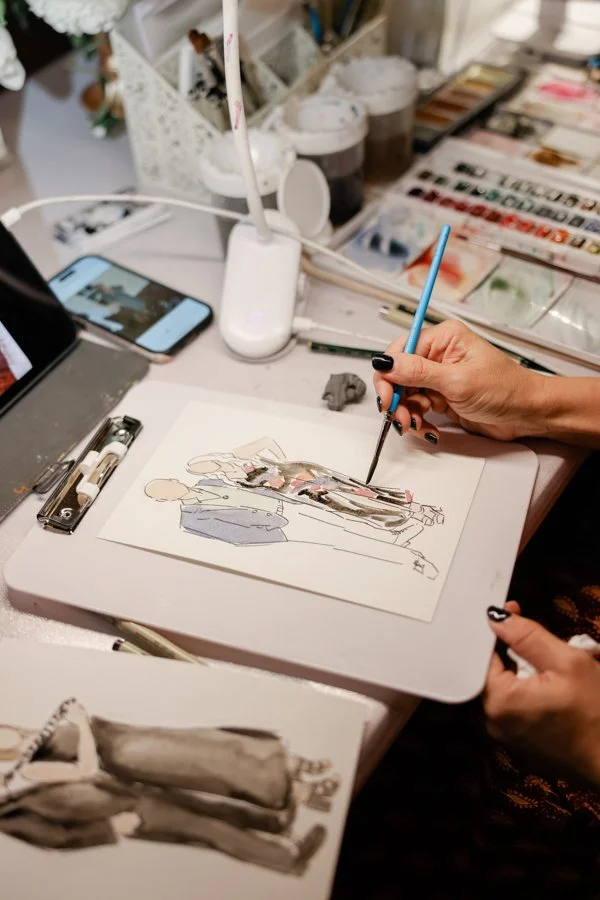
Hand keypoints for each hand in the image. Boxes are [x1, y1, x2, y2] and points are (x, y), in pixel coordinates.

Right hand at [372, 320, 548, 442]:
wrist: (527, 413)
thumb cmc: (505, 389)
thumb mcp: (457, 381)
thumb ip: (418, 372)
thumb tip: (386, 363)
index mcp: (443, 338)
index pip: (400, 351)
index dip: (388, 375)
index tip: (387, 397)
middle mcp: (438, 355)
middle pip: (398, 375)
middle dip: (397, 399)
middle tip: (402, 418)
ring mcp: (439, 377)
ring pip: (405, 395)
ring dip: (407, 414)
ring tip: (418, 426)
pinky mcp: (441, 397)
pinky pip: (417, 408)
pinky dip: (418, 421)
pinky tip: (429, 429)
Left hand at [484, 606, 599, 786]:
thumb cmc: (597, 717)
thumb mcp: (567, 664)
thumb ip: (527, 636)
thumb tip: (496, 617)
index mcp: (498, 701)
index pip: (482, 653)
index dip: (498, 630)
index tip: (514, 612)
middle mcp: (493, 722)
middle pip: (493, 671)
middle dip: (515, 652)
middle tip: (547, 647)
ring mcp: (506, 736)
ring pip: (506, 688)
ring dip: (525, 672)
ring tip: (557, 672)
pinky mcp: (520, 743)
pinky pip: (516, 707)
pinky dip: (530, 693)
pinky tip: (555, 692)